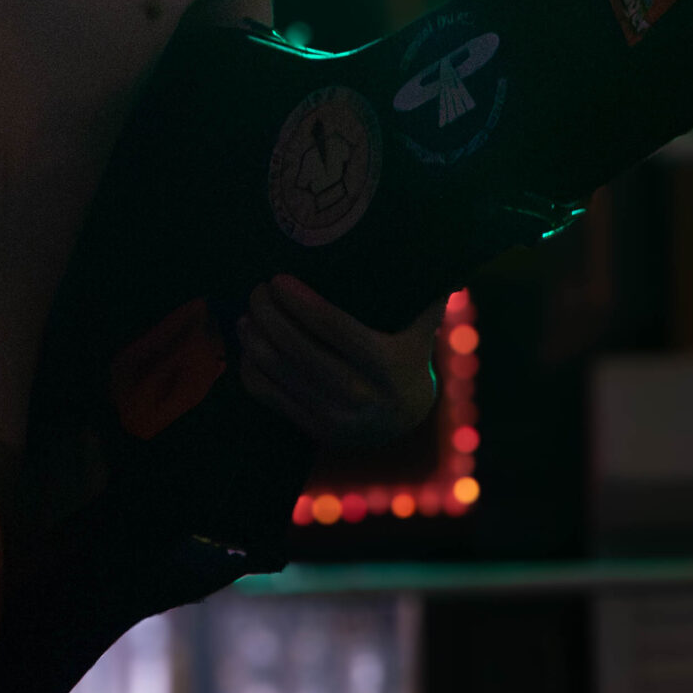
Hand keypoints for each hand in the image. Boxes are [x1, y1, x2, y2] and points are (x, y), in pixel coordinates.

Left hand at [238, 276, 444, 444]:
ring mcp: (337, 417)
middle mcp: (361, 394)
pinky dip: (253, 372)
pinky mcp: (316, 431)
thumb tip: (445, 261)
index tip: (277, 279)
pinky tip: (247, 349)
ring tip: (246, 316)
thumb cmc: (407, 364)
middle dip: (271, 317)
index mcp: (387, 365)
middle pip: (300, 350)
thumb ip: (427, 300)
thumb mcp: (420, 335)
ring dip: (256, 342)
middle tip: (256, 291)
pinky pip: (273, 398)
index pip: (334, 327)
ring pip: (281, 374)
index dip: (300, 302)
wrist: (405, 427)